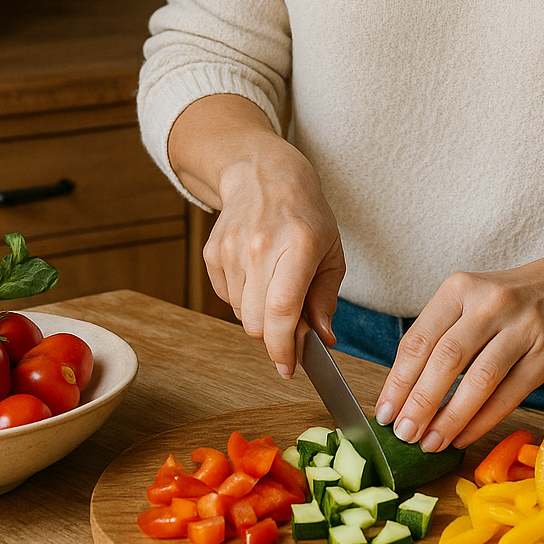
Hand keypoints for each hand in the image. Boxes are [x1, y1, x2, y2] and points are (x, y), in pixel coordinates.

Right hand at [202, 132, 345, 377]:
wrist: (264, 176)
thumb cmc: (305, 215)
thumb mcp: (331, 252)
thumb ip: (326, 299)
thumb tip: (323, 339)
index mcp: (298, 244)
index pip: (283, 308)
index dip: (284, 346)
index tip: (289, 367)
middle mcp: (260, 246)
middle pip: (257, 322)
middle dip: (275, 336)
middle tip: (293, 324)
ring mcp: (231, 249)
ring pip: (241, 315)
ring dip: (260, 315)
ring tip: (275, 285)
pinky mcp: (212, 254)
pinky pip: (226, 299)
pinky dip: (242, 300)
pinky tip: (257, 275)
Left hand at [373, 248, 543, 452]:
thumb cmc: (505, 303)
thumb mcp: (468, 302)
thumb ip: (438, 337)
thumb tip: (401, 394)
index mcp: (460, 288)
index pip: (420, 339)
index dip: (398, 380)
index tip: (384, 412)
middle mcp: (491, 303)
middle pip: (447, 359)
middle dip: (420, 403)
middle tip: (404, 434)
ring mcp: (523, 328)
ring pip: (480, 380)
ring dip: (451, 418)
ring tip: (431, 444)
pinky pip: (509, 395)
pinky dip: (482, 421)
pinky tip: (463, 437)